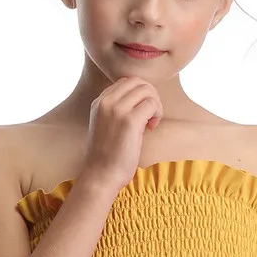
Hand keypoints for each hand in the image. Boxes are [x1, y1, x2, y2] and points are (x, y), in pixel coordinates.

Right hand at [81, 76, 163, 194]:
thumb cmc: (107, 156)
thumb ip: (117, 110)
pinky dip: (157, 113)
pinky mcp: (130, 121)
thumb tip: (143, 100)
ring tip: (151, 122)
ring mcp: (117, 110)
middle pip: (137, 81)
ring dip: (155, 104)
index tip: (140, 112)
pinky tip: (151, 128)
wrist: (101, 175)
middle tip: (150, 115)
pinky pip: (152, 104)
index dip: (139, 94)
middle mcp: (106, 102)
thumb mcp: (106, 125)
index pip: (126, 81)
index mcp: (99, 101)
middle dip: (150, 95)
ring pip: (147, 90)